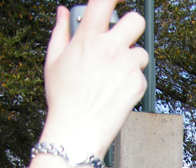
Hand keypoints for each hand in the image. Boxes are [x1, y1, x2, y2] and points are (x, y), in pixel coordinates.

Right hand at [41, 0, 147, 157]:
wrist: (79, 128)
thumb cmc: (64, 97)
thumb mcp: (53, 61)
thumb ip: (61, 32)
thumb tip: (63, 12)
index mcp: (88, 38)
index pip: (104, 1)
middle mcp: (110, 48)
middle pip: (137, 21)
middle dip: (132, 26)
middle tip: (123, 38)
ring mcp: (127, 66)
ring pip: (141, 52)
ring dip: (132, 60)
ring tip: (114, 76)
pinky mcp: (139, 83)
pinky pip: (142, 75)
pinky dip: (133, 82)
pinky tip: (116, 92)